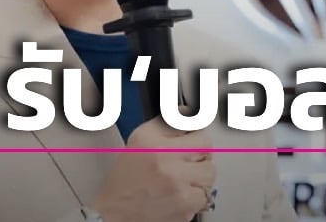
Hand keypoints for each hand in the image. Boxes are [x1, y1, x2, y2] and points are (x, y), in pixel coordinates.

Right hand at [91, 112, 215, 221]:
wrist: (115, 216)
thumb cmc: (124, 183)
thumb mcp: (137, 143)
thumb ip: (164, 126)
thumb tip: (188, 114)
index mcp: (150, 140)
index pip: (189, 123)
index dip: (195, 131)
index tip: (195, 132)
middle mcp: (164, 158)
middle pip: (205, 146)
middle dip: (199, 154)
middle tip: (187, 161)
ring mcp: (177, 183)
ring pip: (209, 172)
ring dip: (200, 176)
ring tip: (183, 180)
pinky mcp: (185, 205)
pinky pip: (205, 195)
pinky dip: (196, 197)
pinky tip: (181, 195)